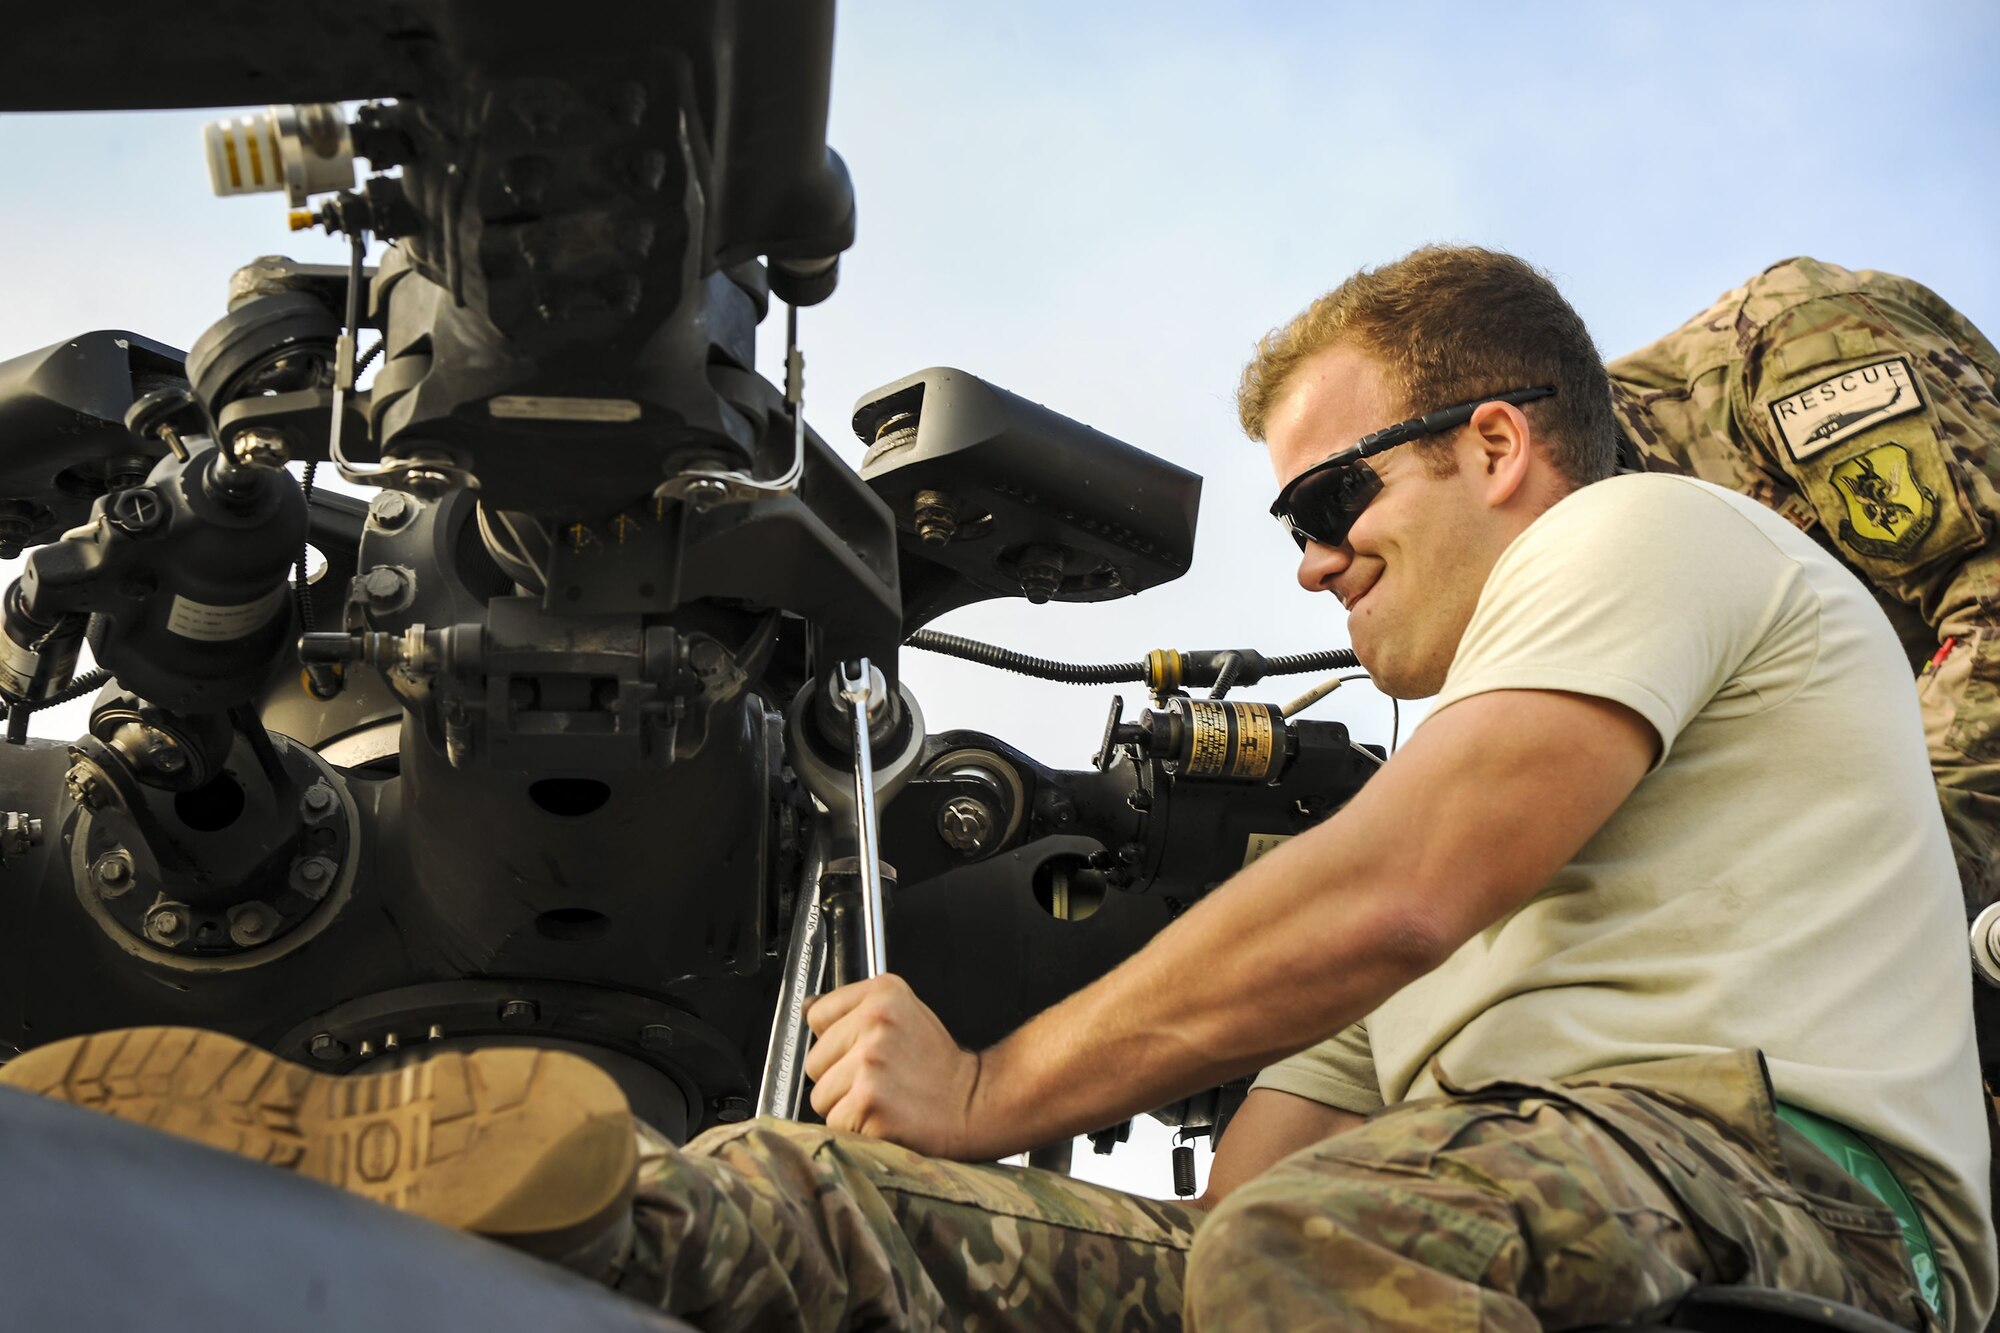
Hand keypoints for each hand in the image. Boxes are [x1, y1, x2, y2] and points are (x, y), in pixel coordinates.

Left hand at [803, 973, 984, 1156]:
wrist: (974, 1104)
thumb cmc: (938, 1065)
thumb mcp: (903, 1014)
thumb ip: (856, 1010)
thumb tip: (807, 1008)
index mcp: (883, 993)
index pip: (817, 1016)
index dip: (836, 1040)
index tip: (861, 1050)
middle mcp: (874, 1023)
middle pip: (814, 1061)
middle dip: (838, 1077)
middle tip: (879, 1080)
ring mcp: (870, 1063)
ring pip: (820, 1097)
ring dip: (845, 1106)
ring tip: (883, 1100)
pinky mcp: (868, 1102)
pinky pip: (835, 1123)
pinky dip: (856, 1129)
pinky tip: (884, 1118)